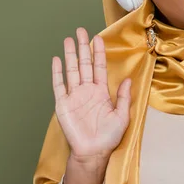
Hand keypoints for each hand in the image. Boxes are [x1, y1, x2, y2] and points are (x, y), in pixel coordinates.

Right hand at [52, 28, 130, 164]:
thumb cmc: (108, 137)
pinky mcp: (63, 104)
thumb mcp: (122, 116)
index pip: (99, 67)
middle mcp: (87, 90)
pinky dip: (57, 72)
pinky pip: (59, 85)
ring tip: (68, 39)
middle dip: (83, 46)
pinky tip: (57, 60)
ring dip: (70, 55)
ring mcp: (74, 96)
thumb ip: (123, 97)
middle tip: (80, 30)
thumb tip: (127, 79)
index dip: (99, 52)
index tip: (99, 38)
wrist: (93, 153)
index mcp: (101, 92)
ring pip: (72, 70)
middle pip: (84, 63)